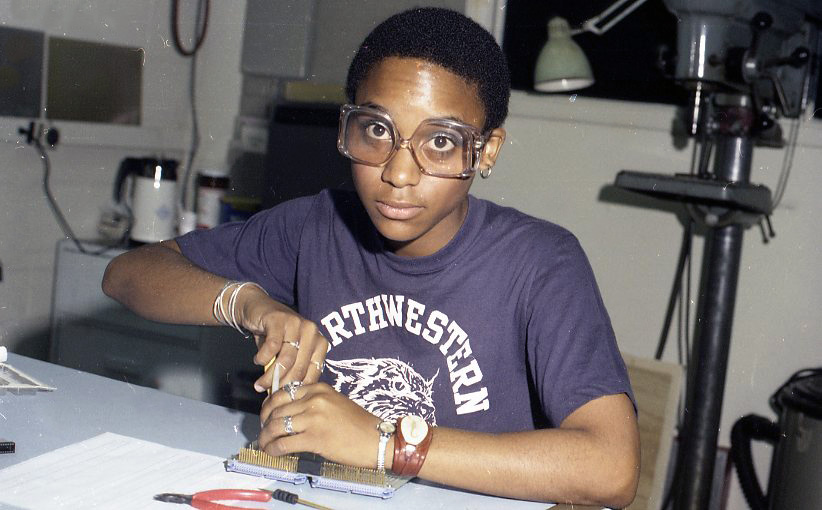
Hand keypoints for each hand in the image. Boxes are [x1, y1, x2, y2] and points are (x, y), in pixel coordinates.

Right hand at [235, 285, 328, 391]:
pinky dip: (263, 357)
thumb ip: (291, 371)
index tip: (286, 398)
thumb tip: (287, 397)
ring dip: (270, 376)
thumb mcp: (287, 354)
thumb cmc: (276, 336)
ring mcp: (297, 324)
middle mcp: (312, 332)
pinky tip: (257, 360)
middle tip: (270, 394)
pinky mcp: (280, 319)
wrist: (259, 309)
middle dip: (283, 385)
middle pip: (300, 367)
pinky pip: (273, 346)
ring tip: (259, 384)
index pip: (313, 372)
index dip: (299, 388)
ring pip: (286, 359)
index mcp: (319, 342)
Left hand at [258, 382, 381, 468]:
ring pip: (276, 426)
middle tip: (263, 432)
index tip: (265, 416)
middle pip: (276, 410)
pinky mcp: (314, 438)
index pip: (282, 393)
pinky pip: (283, 443)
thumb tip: (287, 413)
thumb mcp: (334, 403)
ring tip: (264, 444)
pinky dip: (273, 449)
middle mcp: (314, 399)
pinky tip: (272, 452)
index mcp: (318, 388)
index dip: (268, 406)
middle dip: (264, 423)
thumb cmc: (357, 424)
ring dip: (265, 438)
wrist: (375, 439)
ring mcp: (314, 418)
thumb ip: (312, 403)